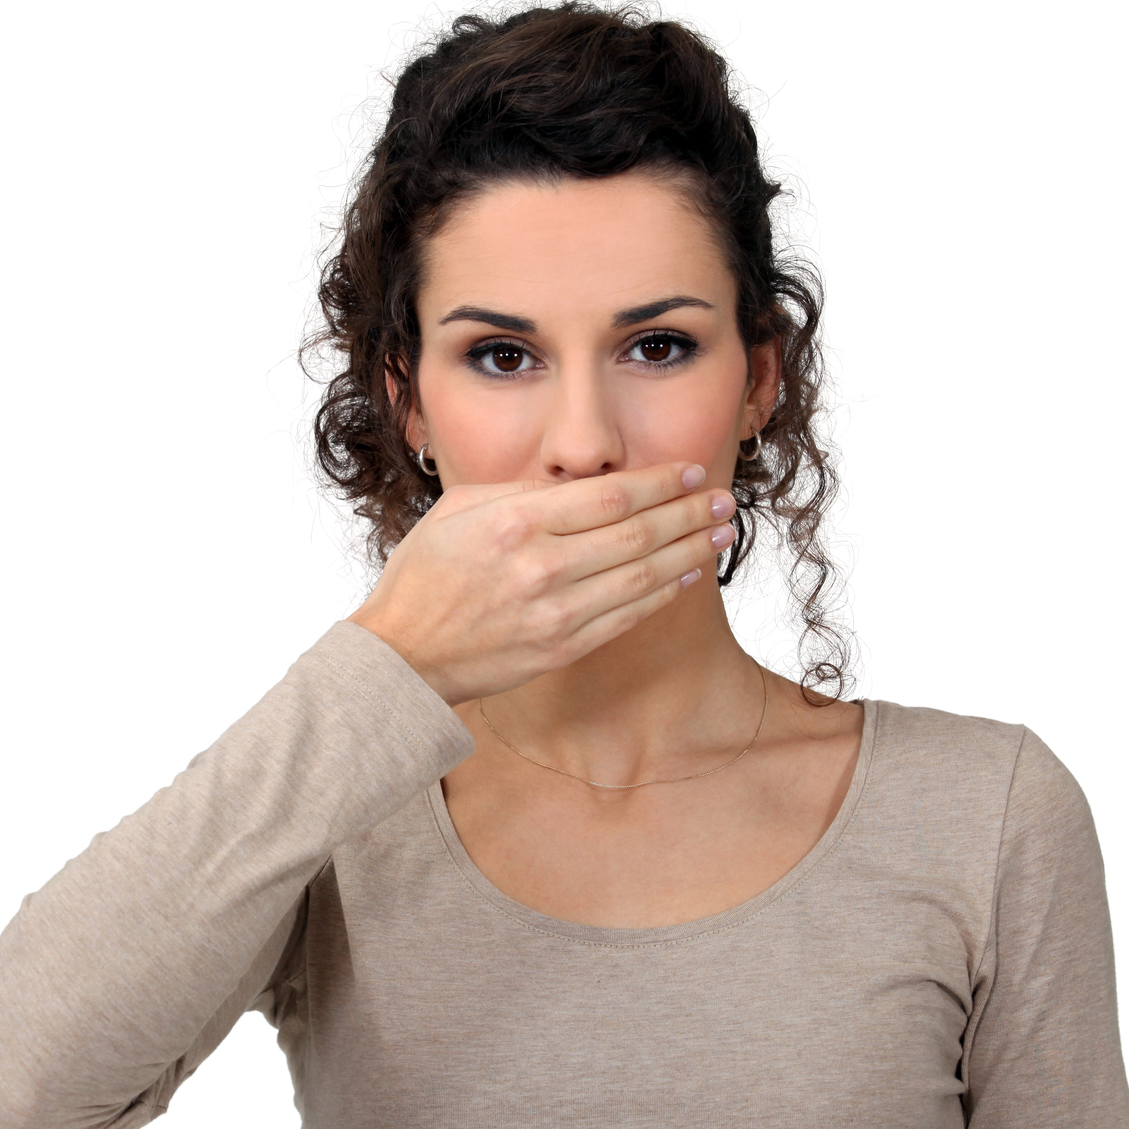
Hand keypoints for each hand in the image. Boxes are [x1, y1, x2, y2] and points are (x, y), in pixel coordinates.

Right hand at [348, 462, 735, 705]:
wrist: (403, 654)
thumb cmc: (425, 575)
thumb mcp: (459, 510)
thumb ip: (521, 492)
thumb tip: (582, 483)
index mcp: (514, 522)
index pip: (610, 495)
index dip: (660, 483)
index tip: (691, 473)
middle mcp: (540, 566)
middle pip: (637, 533)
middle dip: (689, 513)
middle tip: (725, 500)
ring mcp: (554, 612)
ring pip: (642, 576)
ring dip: (690, 551)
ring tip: (721, 533)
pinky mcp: (561, 648)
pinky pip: (627, 616)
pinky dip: (663, 593)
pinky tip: (687, 575)